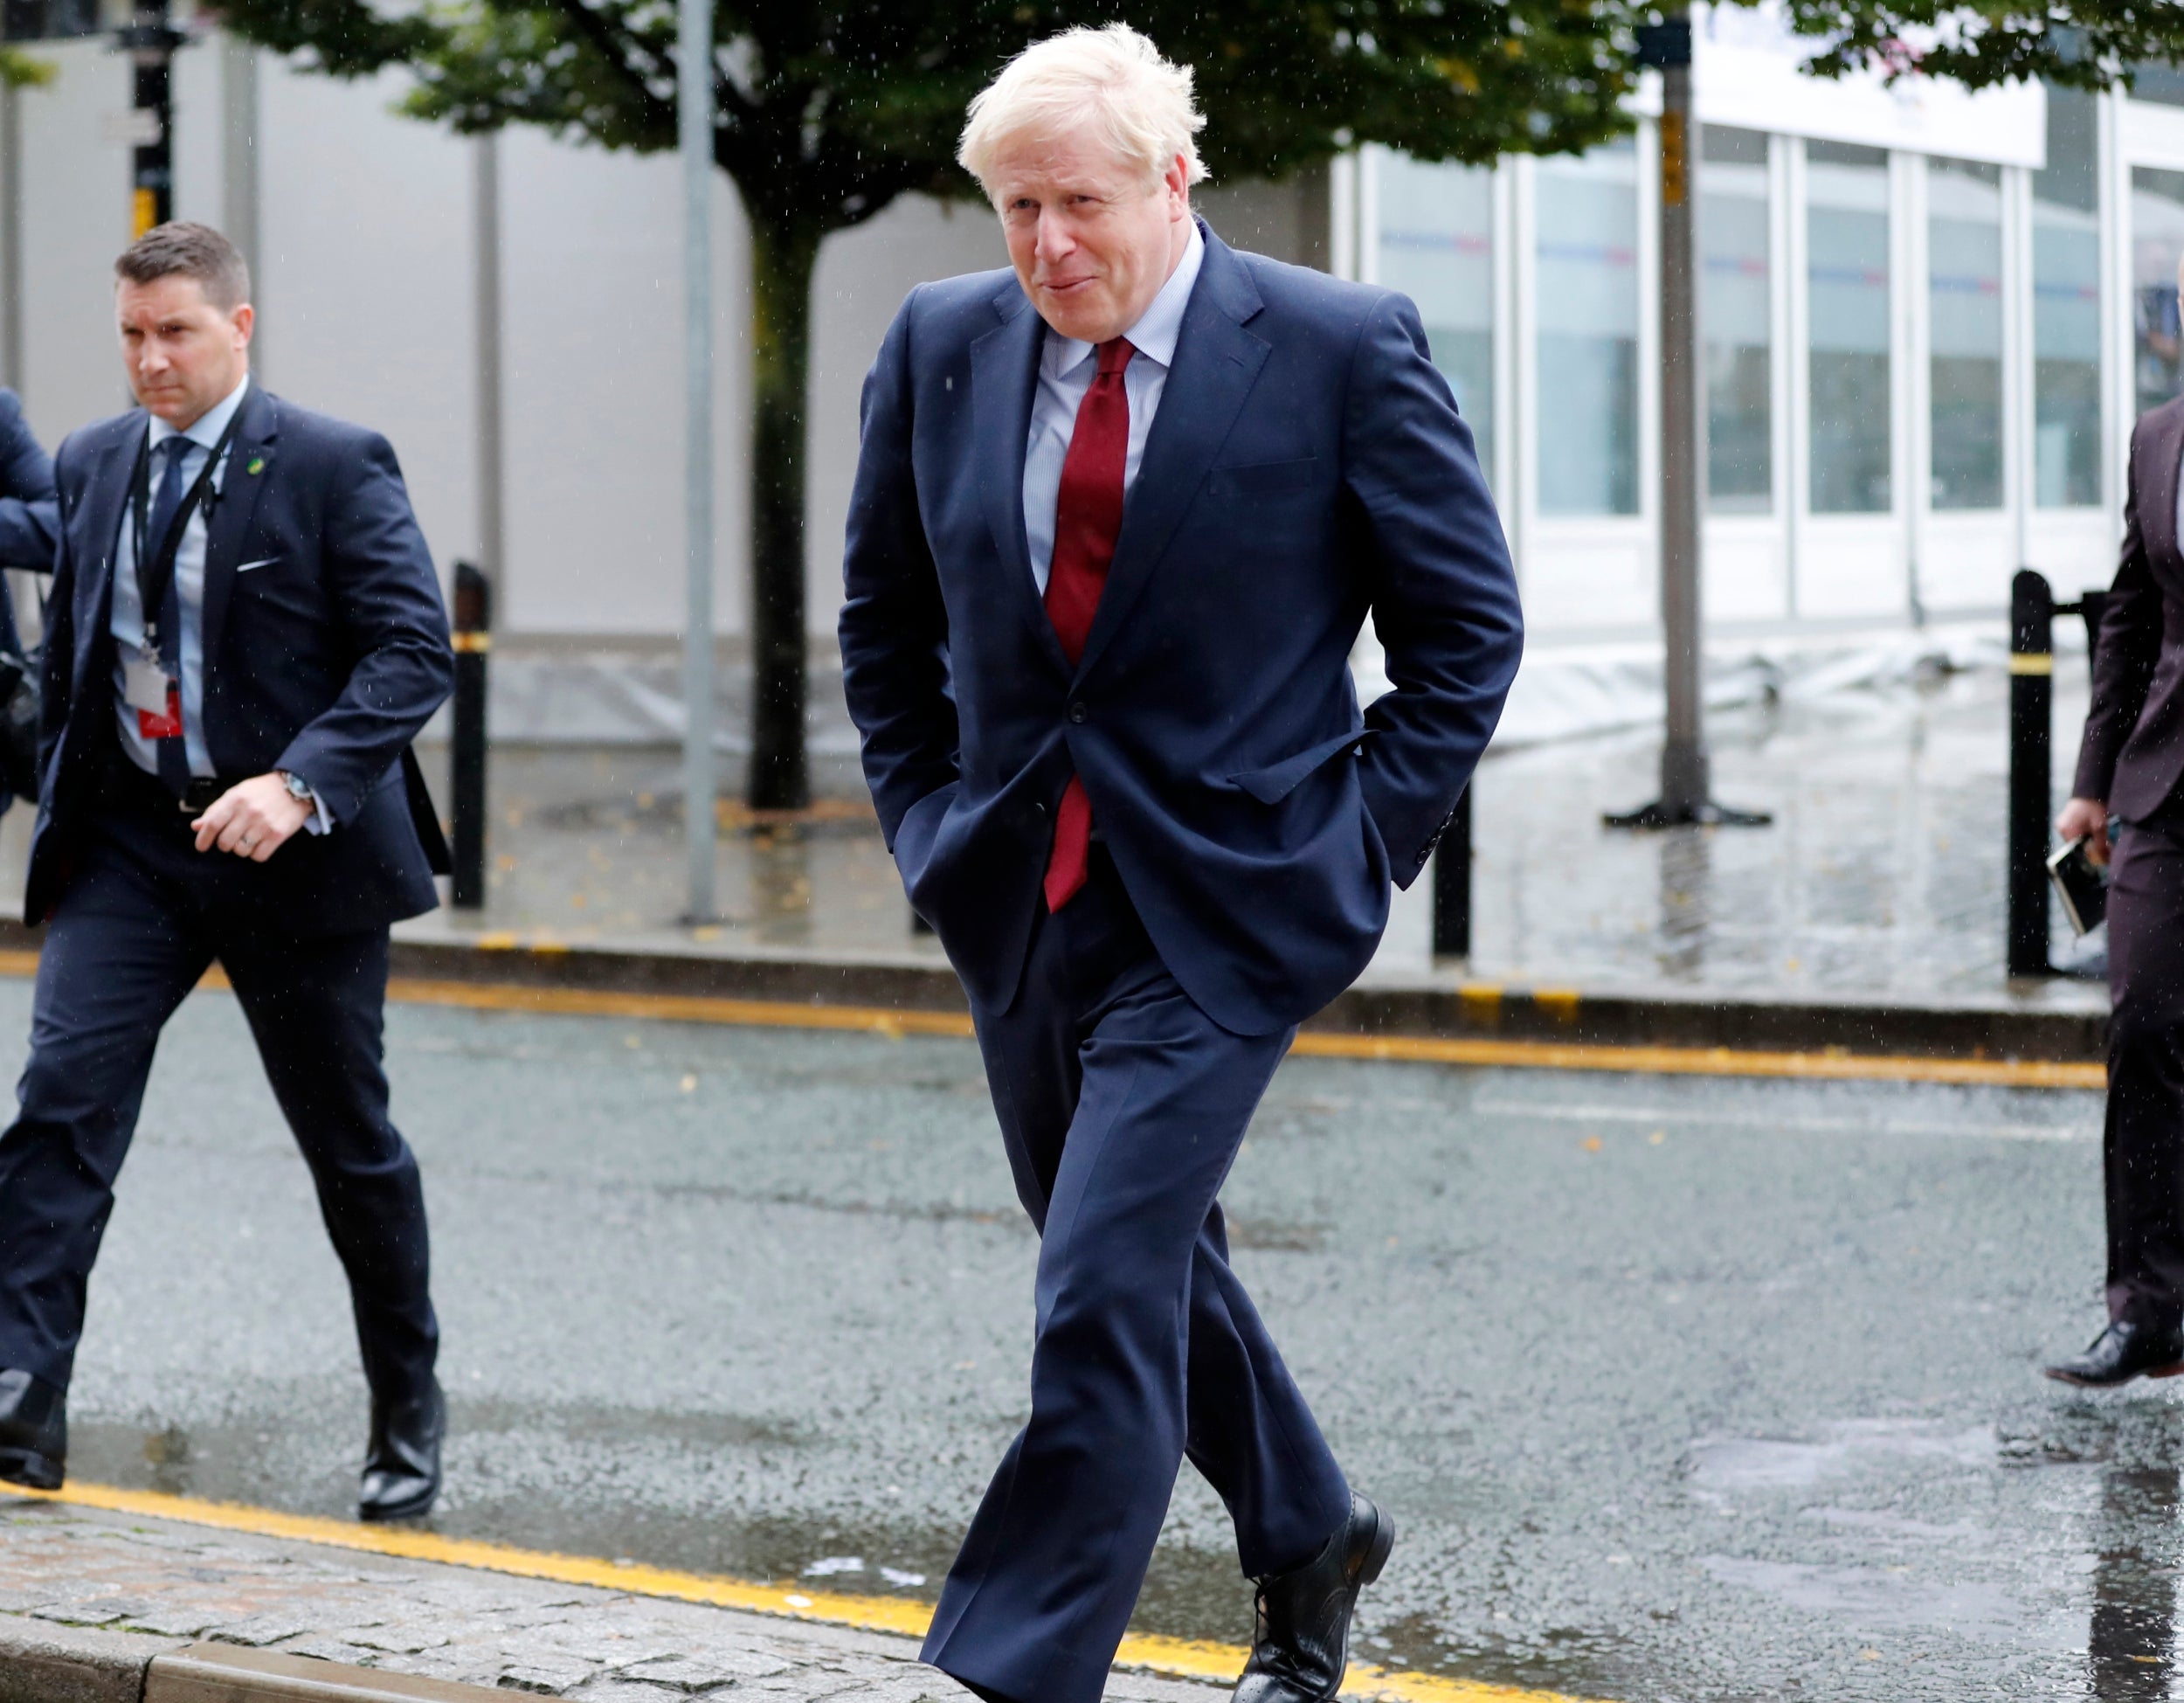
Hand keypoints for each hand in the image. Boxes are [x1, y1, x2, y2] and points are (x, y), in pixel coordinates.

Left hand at [192, 773, 311, 860]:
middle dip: (225, 845)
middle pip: (226, 842)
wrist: (295, 787)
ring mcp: (264, 824)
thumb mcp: (236, 793)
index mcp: (235, 800)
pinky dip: (256, 854)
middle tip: (231, 840)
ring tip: (248, 840)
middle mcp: (249, 812)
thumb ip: (216, 810)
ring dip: (241, 849)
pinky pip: (259, 856)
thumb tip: (196, 827)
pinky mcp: (278, 834)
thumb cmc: (261, 791)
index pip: (213, 824)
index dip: (204, 838)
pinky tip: (260, 844)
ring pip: (241, 851)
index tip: (201, 847)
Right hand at [2056, 796, 2110, 866]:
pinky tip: (2092, 828)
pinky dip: (2084, 833)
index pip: (2077, 851)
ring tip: (2098, 832)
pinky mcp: (2065, 820)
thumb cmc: (2094, 807)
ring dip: (2087, 839)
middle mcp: (2061, 829)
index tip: (2101, 856)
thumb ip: (2101, 845)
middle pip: (2076, 846)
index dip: (2090, 854)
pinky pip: (2074, 832)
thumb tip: (2105, 860)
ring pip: (2076, 839)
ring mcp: (2062, 824)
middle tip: (2103, 843)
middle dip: (2090, 846)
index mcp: (2067, 831)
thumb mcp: (2100, 827)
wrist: (2091, 790)